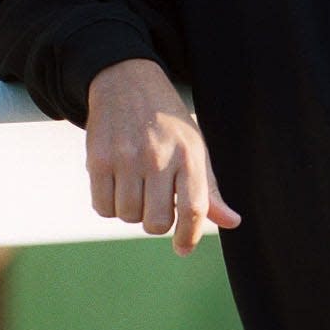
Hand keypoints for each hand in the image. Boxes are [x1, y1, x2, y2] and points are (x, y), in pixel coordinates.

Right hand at [85, 59, 240, 255]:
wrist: (127, 81)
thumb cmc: (167, 123)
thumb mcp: (194, 146)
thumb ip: (209, 188)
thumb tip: (232, 222)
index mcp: (189, 154)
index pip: (194, 209)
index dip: (189, 236)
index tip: (183, 248)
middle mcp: (158, 156)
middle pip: (157, 222)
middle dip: (156, 221)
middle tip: (156, 200)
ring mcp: (126, 158)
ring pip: (128, 217)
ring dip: (132, 211)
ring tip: (136, 185)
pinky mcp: (98, 159)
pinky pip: (102, 208)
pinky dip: (109, 204)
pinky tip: (117, 183)